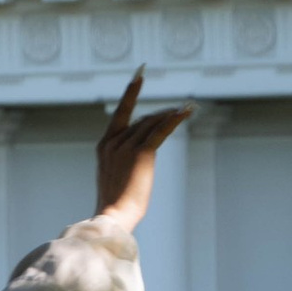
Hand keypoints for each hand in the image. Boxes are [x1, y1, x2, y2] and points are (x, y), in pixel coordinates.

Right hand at [94, 68, 192, 232]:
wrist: (114, 215)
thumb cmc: (116, 203)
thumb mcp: (114, 175)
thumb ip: (123, 159)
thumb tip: (139, 154)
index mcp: (104, 145)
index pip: (121, 113)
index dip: (131, 92)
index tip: (139, 75)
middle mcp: (114, 141)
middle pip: (142, 119)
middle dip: (161, 114)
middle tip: (178, 110)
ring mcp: (126, 146)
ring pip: (152, 123)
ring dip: (170, 115)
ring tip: (186, 109)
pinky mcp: (141, 153)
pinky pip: (160, 131)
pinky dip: (174, 119)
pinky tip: (186, 110)